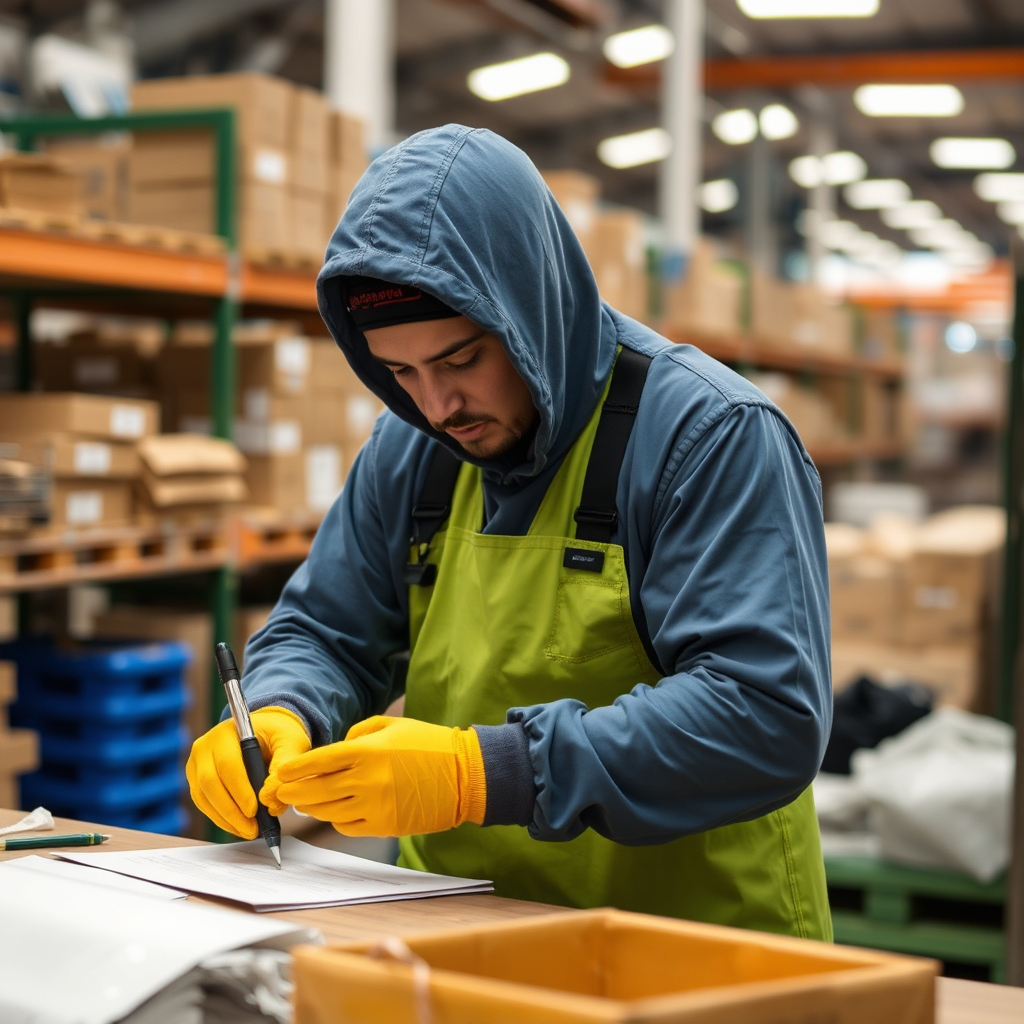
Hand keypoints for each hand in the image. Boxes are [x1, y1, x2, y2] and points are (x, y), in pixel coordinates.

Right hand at [186, 706, 310, 837]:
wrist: (267, 731)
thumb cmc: (279, 734)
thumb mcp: (291, 741)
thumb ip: (284, 766)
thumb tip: (270, 801)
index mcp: (227, 732)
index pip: (228, 764)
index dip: (239, 790)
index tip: (254, 811)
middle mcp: (205, 746)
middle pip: (209, 782)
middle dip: (231, 811)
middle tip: (252, 829)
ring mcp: (197, 763)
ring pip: (203, 796)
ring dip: (224, 819)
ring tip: (248, 831)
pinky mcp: (196, 779)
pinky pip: (203, 803)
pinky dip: (220, 818)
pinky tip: (238, 827)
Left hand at [271, 716, 486, 836]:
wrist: (464, 775)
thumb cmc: (430, 745)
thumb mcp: (394, 725)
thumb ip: (359, 734)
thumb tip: (337, 748)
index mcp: (367, 752)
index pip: (318, 761)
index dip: (295, 768)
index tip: (281, 772)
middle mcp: (367, 780)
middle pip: (315, 791)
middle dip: (294, 791)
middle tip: (283, 791)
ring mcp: (375, 806)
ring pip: (327, 812)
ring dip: (312, 807)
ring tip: (306, 802)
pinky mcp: (384, 826)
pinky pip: (347, 827)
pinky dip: (336, 819)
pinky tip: (336, 811)